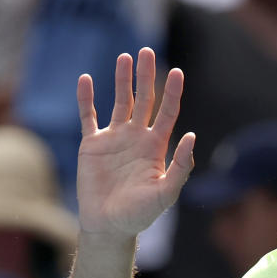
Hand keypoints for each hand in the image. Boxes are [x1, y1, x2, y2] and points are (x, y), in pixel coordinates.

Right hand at [76, 48, 193, 237]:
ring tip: (124, 57)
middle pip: (143, 99)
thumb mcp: (166, 193)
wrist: (109, 225)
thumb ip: (180, 166)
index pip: (167, 112)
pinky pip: (88, 117)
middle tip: (146, 51)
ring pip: (119, 102)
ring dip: (121, 80)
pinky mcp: (91, 145)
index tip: (177, 71)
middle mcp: (136, 137)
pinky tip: (85, 79)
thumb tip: (191, 136)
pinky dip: (86, 99)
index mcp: (156, 146)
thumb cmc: (140, 213)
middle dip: (145, 76)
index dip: (172, 92)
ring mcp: (114, 139)